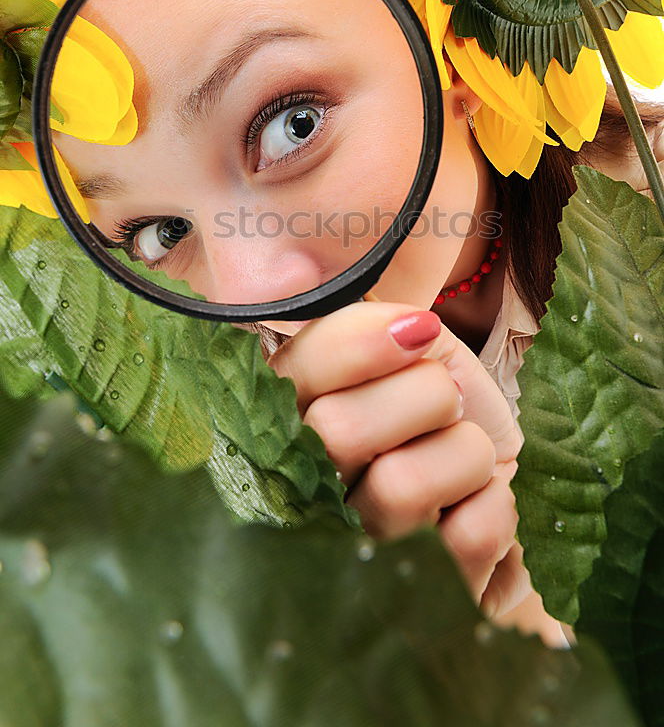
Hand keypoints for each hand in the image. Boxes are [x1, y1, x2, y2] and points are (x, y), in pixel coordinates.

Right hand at [268, 300, 527, 614]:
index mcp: (283, 421)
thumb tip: (412, 328)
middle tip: (448, 405)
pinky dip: (497, 503)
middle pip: (339, 429)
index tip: (421, 332)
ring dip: (466, 452)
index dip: (357, 345)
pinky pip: (470, 533)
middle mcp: (297, 495)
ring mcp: (351, 555)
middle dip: (426, 395)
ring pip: (403, 485)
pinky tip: (478, 503)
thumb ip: (381, 330)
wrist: (480, 492)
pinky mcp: (416, 594)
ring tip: (465, 460)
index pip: (295, 373)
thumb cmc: (432, 418)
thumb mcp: (404, 357)